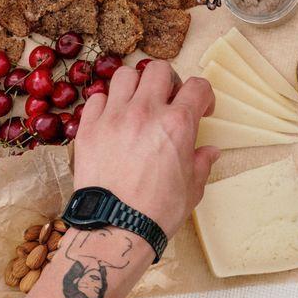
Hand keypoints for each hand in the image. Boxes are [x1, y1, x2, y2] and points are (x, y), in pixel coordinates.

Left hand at [72, 61, 218, 236]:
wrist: (115, 229)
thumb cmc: (157, 211)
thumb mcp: (193, 188)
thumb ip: (202, 162)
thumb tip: (209, 152)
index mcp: (177, 124)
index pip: (198, 86)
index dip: (204, 96)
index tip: (202, 109)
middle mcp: (145, 112)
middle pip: (158, 69)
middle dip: (169, 81)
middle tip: (169, 101)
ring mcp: (113, 117)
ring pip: (124, 75)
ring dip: (136, 85)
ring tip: (138, 104)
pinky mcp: (88, 129)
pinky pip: (96, 98)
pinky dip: (107, 103)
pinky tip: (113, 119)